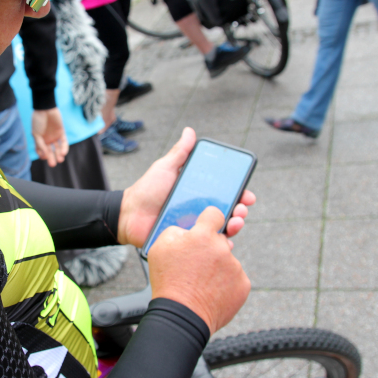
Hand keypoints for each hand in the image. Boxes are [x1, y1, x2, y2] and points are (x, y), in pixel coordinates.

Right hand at [32, 108, 67, 166]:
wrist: (45, 109)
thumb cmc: (38, 121)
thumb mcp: (36, 134)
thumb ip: (40, 145)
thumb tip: (44, 155)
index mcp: (39, 140)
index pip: (41, 151)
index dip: (42, 156)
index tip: (44, 157)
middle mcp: (47, 139)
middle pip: (50, 152)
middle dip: (51, 158)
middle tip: (52, 164)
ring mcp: (54, 136)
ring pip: (58, 148)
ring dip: (59, 154)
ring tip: (60, 159)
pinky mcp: (61, 133)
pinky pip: (64, 142)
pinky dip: (64, 148)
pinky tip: (63, 153)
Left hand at [117, 127, 256, 246]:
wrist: (129, 215)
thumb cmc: (147, 190)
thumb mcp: (165, 168)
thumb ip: (179, 152)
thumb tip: (190, 131)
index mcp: (198, 192)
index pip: (226, 193)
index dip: (240, 194)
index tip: (247, 194)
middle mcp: (200, 210)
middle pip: (229, 211)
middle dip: (241, 211)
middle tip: (241, 210)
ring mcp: (195, 227)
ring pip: (221, 229)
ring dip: (234, 227)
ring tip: (234, 224)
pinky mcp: (188, 242)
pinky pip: (207, 246)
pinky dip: (219, 246)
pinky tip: (224, 243)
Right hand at [148, 206, 250, 333]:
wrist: (182, 316)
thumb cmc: (169, 281)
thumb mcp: (160, 247)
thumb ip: (176, 230)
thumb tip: (187, 231)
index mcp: (203, 236)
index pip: (214, 213)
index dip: (208, 218)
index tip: (206, 224)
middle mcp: (223, 248)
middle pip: (220, 240)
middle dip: (210, 248)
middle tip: (197, 263)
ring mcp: (235, 267)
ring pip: (227, 260)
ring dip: (218, 266)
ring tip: (201, 282)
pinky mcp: (243, 285)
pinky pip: (235, 278)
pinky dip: (226, 283)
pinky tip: (211, 291)